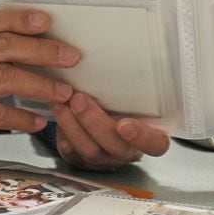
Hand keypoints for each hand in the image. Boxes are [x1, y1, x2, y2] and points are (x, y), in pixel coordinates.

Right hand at [0, 9, 78, 157]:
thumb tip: (42, 46)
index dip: (19, 19)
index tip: (46, 20)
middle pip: (2, 48)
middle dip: (41, 50)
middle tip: (71, 57)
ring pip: (1, 78)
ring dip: (38, 84)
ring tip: (63, 93)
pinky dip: (19, 118)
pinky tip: (38, 121)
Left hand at [50, 92, 169, 171]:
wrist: (104, 119)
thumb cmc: (125, 104)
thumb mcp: (137, 96)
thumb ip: (136, 88)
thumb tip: (134, 53)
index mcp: (151, 137)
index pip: (155, 145)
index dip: (142, 138)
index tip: (125, 124)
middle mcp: (129, 152)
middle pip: (116, 147)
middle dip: (95, 123)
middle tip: (80, 99)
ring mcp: (105, 160)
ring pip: (90, 150)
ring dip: (73, 124)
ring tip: (63, 101)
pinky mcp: (81, 160)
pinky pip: (71, 149)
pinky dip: (62, 128)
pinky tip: (58, 108)